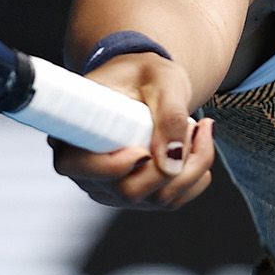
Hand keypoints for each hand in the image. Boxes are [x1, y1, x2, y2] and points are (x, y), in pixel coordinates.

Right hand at [50, 52, 215, 209]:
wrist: (147, 83)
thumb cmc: (146, 74)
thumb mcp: (163, 81)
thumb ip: (169, 116)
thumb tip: (171, 164)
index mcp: (76, 132)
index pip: (79, 167)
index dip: (112, 166)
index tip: (143, 148)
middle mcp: (88, 169)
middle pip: (130, 192)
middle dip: (174, 163)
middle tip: (194, 124)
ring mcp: (112, 188)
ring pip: (159, 199)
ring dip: (193, 166)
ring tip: (197, 127)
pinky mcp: (138, 195)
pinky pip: (173, 200)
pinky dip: (196, 175)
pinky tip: (198, 146)